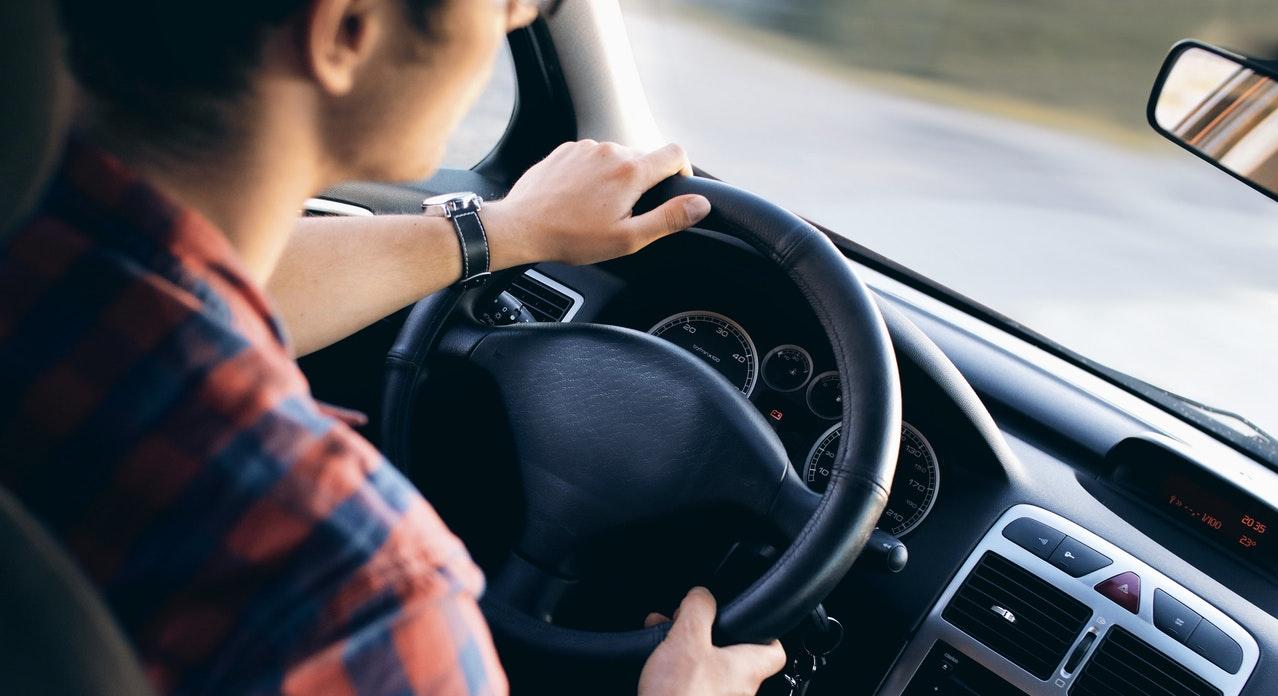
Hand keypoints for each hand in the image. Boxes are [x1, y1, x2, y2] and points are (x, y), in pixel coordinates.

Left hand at [481, 140, 711, 268]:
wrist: (521, 226)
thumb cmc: (572, 237)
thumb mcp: (627, 238)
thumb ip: (668, 219)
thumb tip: (700, 205)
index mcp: (631, 171)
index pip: (675, 154)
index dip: (683, 171)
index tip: (675, 189)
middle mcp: (611, 150)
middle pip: (644, 158)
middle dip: (643, 183)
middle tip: (625, 214)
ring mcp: (586, 147)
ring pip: (616, 158)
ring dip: (616, 178)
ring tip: (597, 209)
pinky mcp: (566, 150)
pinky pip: (591, 157)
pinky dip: (593, 174)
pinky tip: (579, 198)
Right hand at [638, 587, 787, 695]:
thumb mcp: (688, 640)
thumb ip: (698, 611)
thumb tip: (703, 595)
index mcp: (747, 669)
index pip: (774, 650)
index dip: (763, 631)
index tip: (746, 618)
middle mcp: (738, 691)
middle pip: (732, 656)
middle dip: (706, 635)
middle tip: (686, 623)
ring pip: (708, 670)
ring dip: (687, 651)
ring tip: (663, 638)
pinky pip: (692, 686)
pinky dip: (676, 672)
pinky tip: (655, 664)